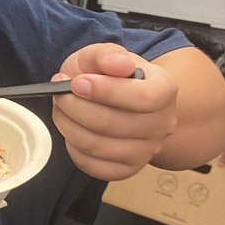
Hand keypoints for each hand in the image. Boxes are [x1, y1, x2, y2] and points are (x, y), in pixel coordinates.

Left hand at [51, 44, 177, 180]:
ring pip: (95, 145)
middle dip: (73, 106)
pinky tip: (72, 128)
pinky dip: (72, 146)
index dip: (105, 91)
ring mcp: (146, 151)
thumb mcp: (103, 55)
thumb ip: (107, 54)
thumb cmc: (108, 76)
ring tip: (62, 108)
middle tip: (59, 93)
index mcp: (165, 90)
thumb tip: (118, 64)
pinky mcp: (126, 170)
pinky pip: (90, 164)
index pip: (143, 98)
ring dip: (67, 124)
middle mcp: (162, 125)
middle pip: (110, 123)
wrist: (118, 100)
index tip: (77, 82)